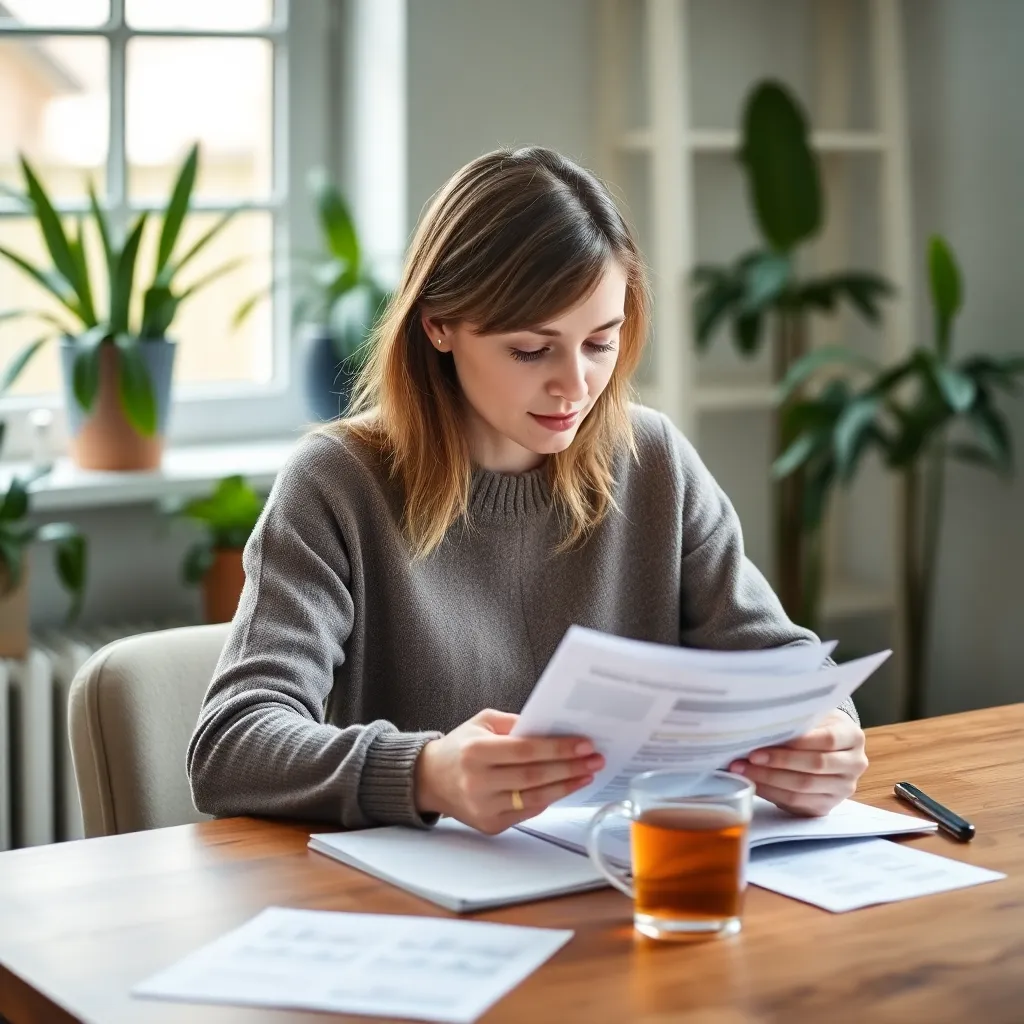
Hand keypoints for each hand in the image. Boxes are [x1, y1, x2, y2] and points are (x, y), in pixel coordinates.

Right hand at [414, 709, 603, 833]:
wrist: (430, 779)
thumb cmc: (460, 746)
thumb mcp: (483, 723)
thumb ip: (516, 723)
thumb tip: (553, 727)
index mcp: (475, 752)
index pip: (525, 751)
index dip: (558, 749)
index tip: (584, 744)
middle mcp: (478, 782)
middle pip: (535, 777)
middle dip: (570, 768)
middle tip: (595, 759)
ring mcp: (484, 807)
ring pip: (535, 799)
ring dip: (566, 786)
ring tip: (587, 774)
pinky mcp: (490, 825)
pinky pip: (527, 812)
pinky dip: (549, 799)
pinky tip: (564, 787)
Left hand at [728, 710, 867, 815]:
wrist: (830, 747)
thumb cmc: (816, 725)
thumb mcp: (814, 714)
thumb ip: (797, 719)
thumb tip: (761, 722)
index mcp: (853, 737)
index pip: (826, 740)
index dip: (794, 743)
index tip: (763, 741)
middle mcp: (854, 765)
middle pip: (814, 765)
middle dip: (777, 762)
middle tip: (747, 757)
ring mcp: (842, 789)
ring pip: (803, 787)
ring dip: (769, 779)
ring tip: (743, 770)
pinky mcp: (827, 806)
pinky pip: (797, 803)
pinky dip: (772, 793)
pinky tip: (753, 783)